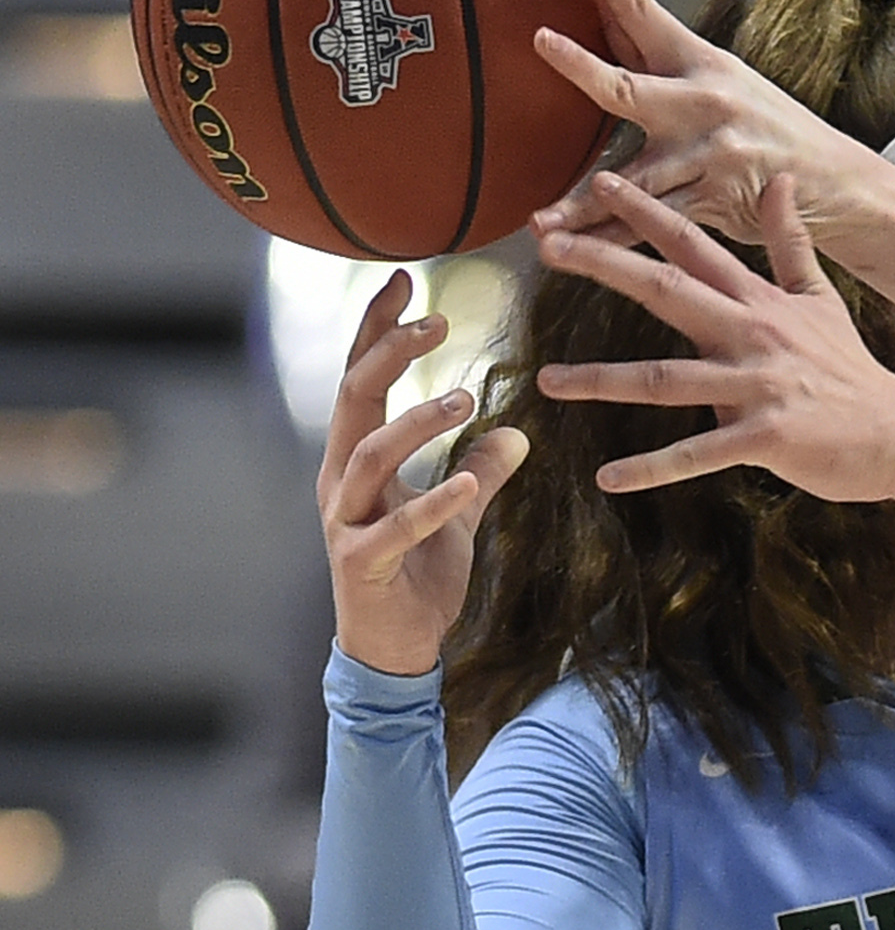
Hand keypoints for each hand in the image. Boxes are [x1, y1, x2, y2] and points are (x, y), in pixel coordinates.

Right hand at [317, 272, 527, 675]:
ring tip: (464, 398)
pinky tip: (469, 483)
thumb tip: (517, 431)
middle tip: (436, 322)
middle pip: (353, 401)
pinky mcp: (364, 563)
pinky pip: (396, 527)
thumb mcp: (457, 515)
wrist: (394, 649)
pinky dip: (432, 503)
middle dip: (388, 356)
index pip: (360, 381)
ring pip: (368, 456)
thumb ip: (480, 469)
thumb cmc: (416, 578)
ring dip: (416, 423)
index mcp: (356, 461)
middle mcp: (341, 483)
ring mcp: (346, 522)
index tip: (402, 281)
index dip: (376, 330)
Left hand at [532, 0, 873, 245]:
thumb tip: (609, 19)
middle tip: (543, 42)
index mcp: (702, 64)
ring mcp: (709, 155)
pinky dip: (618, 243)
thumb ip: (662, 61)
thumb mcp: (726, 82)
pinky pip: (656, 223)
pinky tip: (582, 254)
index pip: (645, 10)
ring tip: (542, 221)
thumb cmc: (771, 130)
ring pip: (633, 178)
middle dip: (582, 65)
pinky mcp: (717, 201)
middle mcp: (704, 103)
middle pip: (629, 85)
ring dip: (584, 202)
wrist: (838, 181)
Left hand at [535, 174, 894, 523]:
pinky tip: (608, 477)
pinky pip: (696, 453)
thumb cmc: (850, 369)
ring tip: (548, 382)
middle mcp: (751, 335)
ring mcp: (755, 387)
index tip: (598, 182)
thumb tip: (780, 181)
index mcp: (758, 301)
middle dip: (605, 265)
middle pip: (667, 292)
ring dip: (601, 381)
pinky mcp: (763, 437)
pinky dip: (652, 467)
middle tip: (550, 246)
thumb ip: (790, 242)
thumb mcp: (820, 298)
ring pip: (665, 380)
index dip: (646, 211)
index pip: (693, 244)